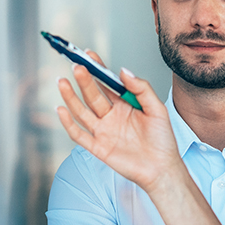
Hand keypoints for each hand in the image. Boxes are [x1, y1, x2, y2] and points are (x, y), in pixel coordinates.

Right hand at [57, 52, 183, 192]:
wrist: (162, 169)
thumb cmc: (163, 140)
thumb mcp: (157, 109)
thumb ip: (142, 89)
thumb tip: (123, 71)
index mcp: (124, 105)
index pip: (106, 83)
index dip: (97, 69)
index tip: (89, 55)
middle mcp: (111, 116)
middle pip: (93, 95)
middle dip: (84, 80)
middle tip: (77, 66)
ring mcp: (103, 132)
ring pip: (82, 112)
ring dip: (71, 97)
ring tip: (63, 81)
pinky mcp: (98, 148)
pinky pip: (79, 134)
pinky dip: (68, 123)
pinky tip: (61, 109)